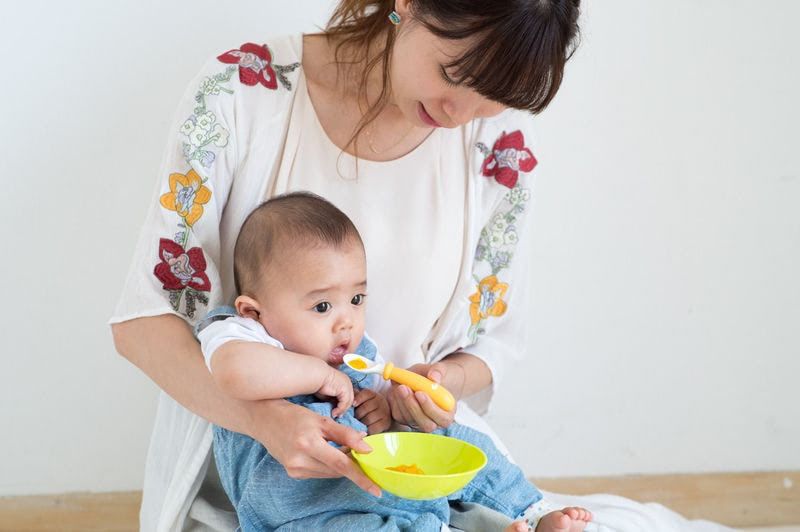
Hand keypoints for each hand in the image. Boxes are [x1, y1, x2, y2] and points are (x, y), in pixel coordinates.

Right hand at [253, 399, 380, 496]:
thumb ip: (346, 434)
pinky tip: (326, 452)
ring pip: (329, 473)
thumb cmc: (294, 415)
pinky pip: (319, 473)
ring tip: (339, 447)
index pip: (341, 465)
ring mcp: (295, 470)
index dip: (361, 477)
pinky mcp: (293, 473)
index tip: (376, 490)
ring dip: (340, 464)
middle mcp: (300, 461)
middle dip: (351, 463)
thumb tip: (367, 448)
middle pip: (336, 470)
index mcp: (308, 444)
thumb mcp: (322, 420)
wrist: (265, 420)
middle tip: (358, 450)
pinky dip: (328, 465)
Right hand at [316, 366, 354, 416]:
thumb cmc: (318, 384)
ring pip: (348, 402)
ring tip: (335, 415)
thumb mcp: (328, 394)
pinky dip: (340, 409)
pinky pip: (345, 403)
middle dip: (344, 408)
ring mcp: (347, 385)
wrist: (316, 376)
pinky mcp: (345, 390)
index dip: (344, 404)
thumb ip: (334, 400)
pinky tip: (333, 412)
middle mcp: (348, 383)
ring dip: (342, 410)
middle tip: (338, 415)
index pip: (348, 395)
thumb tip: (336, 409)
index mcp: (344, 382)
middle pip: (350, 399)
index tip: (338, 411)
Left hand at [354, 389, 391, 433]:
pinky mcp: (386, 423)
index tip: (353, 405)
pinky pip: (373, 428)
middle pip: (365, 408)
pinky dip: (367, 430)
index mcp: (374, 394)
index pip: (366, 393)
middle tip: (354, 419)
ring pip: (368, 419)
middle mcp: (381, 401)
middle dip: (357, 415)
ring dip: (361, 423)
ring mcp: (385, 412)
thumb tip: (350, 395)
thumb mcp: (362, 401)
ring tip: (359, 424)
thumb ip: (355, 397)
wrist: (380, 418)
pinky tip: (366, 429)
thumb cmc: (367, 409)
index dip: (358, 399)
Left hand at [386, 361, 459, 431]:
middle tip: (404, 388)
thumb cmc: (435, 377)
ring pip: (409, 419)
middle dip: (413, 406)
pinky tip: (396, 389)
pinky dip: (395, 402)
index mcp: (448, 412)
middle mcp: (434, 422)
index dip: (430, 408)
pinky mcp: (405, 419)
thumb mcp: (440, 369)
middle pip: (425, 424)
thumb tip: (434, 377)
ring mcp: (419, 422)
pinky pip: (399, 415)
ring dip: (402, 402)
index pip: (442, 418)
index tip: (419, 393)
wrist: (426, 379)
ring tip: (400, 385)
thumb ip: (439, 371)